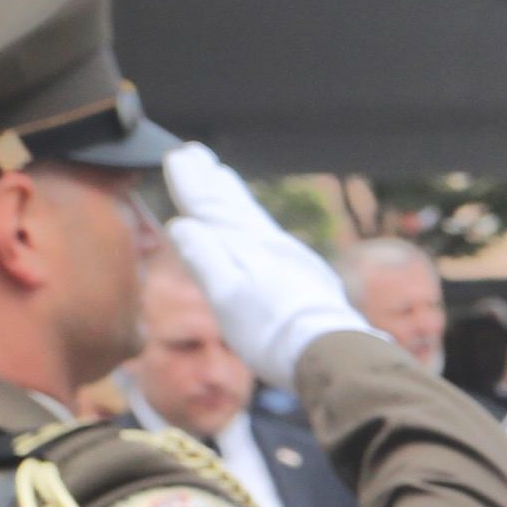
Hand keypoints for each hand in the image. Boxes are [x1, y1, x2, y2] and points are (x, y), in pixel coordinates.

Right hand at [160, 143, 379, 382]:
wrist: (330, 353)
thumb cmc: (271, 332)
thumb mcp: (226, 297)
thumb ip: (204, 257)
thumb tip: (181, 224)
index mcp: (245, 245)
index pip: (210, 206)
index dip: (191, 183)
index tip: (176, 156)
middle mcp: (268, 243)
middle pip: (233, 204)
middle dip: (211, 180)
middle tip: (197, 153)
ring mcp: (289, 257)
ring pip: (254, 216)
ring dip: (234, 195)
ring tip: (223, 177)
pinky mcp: (304, 276)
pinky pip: (268, 236)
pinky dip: (254, 221)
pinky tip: (256, 228)